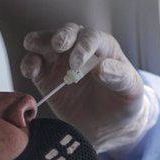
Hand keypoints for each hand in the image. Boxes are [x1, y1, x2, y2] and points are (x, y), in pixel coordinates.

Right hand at [21, 23, 149, 151]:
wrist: (107, 126)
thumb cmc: (123, 103)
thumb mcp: (131, 91)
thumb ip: (119, 77)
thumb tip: (101, 68)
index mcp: (104, 48)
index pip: (92, 38)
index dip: (84, 46)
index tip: (78, 63)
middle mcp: (80, 49)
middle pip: (68, 32)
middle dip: (61, 36)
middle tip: (58, 45)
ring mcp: (60, 62)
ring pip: (45, 42)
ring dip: (38, 43)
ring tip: (35, 52)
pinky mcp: (45, 77)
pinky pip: (33, 64)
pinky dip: (28, 64)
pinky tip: (30, 73)